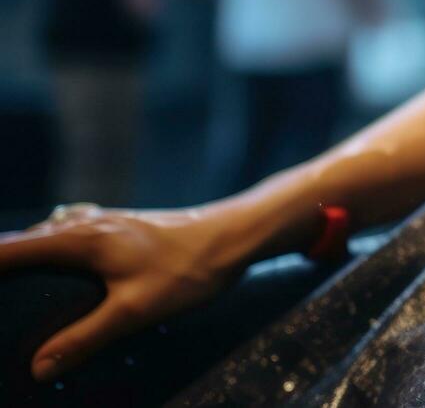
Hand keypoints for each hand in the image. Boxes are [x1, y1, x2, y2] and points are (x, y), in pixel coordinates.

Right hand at [0, 202, 256, 381]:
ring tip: (9, 280)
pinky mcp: (120, 227)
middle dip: (0, 262)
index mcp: (78, 239)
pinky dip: (50, 248)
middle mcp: (84, 224)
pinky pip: (69, 233)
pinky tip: (57, 262)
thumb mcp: (134, 310)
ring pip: (46, 235)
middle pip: (23, 242)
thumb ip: (85, 337)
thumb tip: (38, 368)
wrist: (235, 236)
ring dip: (23, 254)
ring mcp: (103, 221)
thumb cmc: (188, 269)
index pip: (9, 250)